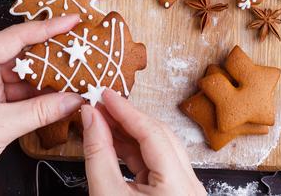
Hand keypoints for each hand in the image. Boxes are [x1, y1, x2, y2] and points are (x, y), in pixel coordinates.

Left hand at [0, 16, 84, 194]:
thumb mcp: (1, 127)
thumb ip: (41, 110)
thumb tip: (73, 99)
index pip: (16, 37)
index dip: (47, 28)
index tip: (72, 21)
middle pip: (20, 55)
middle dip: (50, 56)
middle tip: (80, 51)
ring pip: (19, 76)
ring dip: (44, 79)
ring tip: (73, 78)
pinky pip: (14, 94)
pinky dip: (33, 96)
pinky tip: (55, 98)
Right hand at [81, 89, 204, 195]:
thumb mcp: (106, 193)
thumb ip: (98, 153)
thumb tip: (91, 117)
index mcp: (178, 186)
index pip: (152, 133)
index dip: (125, 110)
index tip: (105, 95)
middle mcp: (189, 186)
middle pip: (159, 136)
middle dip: (127, 119)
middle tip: (100, 105)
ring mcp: (184, 189)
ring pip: (158, 148)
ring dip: (129, 133)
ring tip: (103, 120)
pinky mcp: (175, 192)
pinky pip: (156, 163)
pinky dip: (134, 151)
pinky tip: (113, 140)